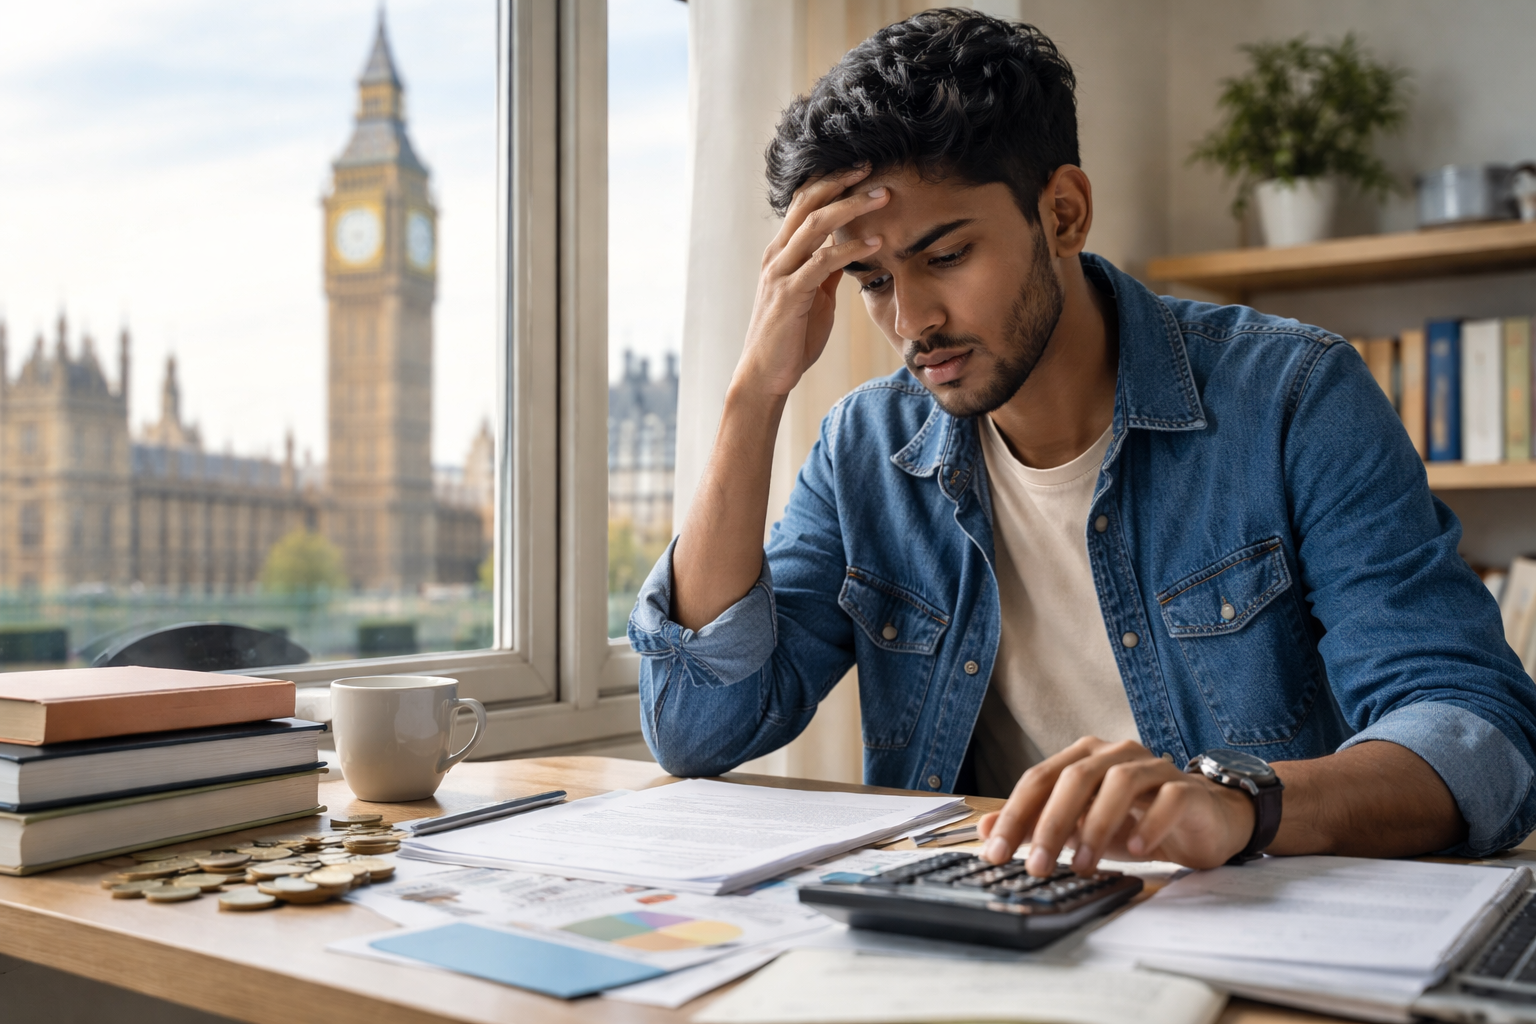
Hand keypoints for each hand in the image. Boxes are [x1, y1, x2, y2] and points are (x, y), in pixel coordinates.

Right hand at [735, 166, 888, 397]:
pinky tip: (876, 243)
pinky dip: (850, 249)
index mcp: (781, 252)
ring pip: (814, 225)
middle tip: (872, 167)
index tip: (862, 169)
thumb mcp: (813, 297)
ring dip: (851, 207)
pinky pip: (822, 263)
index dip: (830, 181)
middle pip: (807, 202)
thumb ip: (825, 271)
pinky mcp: (789, 295)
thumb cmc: (790, 337)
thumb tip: (847, 252)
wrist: (765, 375)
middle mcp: (777, 255)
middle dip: (840, 181)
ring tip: (882, 196)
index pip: (803, 202)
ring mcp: (780, 273)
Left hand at [975, 737, 1255, 875]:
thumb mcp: (1078, 827)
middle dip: (1051, 824)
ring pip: (1119, 784)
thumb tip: (984, 831)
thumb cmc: (1135, 822)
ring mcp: (1154, 767)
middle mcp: (1116, 754)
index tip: (994, 852)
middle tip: (1038, 866)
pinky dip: (1149, 824)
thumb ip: (1034, 824)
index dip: (1014, 815)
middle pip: (1075, 778)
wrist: (1202, 822)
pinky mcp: (1187, 789)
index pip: (1039, 778)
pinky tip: (1136, 850)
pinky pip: (1168, 799)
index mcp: (1084, 757)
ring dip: (1095, 826)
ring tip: (1081, 866)